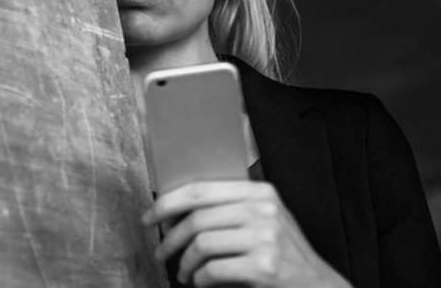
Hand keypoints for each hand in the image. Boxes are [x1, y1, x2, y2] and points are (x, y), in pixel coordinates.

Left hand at [142, 181, 352, 286]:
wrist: (318, 286)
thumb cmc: (282, 254)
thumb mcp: (262, 220)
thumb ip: (229, 208)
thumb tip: (174, 209)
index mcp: (259, 192)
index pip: (201, 190)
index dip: (168, 203)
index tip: (150, 217)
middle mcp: (263, 210)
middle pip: (197, 218)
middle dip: (171, 238)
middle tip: (161, 252)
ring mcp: (266, 238)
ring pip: (201, 244)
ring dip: (185, 263)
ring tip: (185, 274)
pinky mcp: (265, 267)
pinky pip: (213, 270)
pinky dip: (199, 280)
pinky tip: (200, 283)